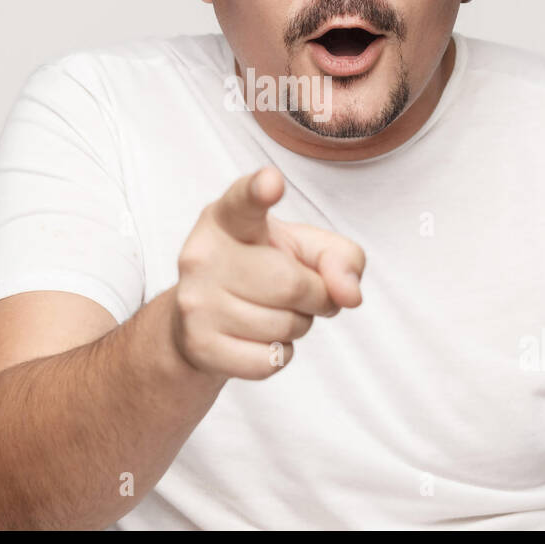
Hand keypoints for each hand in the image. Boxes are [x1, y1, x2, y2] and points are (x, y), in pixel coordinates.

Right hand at [169, 166, 365, 380]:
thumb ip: (341, 258)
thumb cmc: (262, 272)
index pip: (243, 201)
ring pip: (284, 327)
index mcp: (227, 218)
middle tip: (299, 292)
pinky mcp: (199, 346)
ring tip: (272, 312)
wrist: (201, 320)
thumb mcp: (305, 250)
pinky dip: (279, 355)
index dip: (259, 190)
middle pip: (291, 284)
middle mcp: (202, 255)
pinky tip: (255, 338)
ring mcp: (195, 302)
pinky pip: (269, 361)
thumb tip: (349, 294)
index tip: (271, 182)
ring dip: (297, 326)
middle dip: (314, 296)